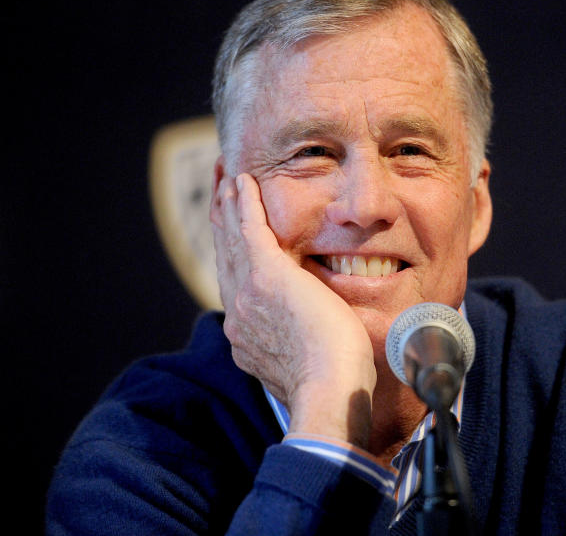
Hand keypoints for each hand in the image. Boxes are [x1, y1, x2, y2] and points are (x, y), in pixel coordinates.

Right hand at [211, 172, 376, 445]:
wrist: (329, 390)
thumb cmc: (337, 385)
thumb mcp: (309, 363)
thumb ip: (303, 347)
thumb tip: (315, 340)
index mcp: (249, 337)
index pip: (237, 288)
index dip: (233, 258)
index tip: (232, 239)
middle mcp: (239, 316)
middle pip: (227, 259)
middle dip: (223, 226)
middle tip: (221, 196)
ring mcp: (249, 295)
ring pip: (234, 240)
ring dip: (230, 207)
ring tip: (229, 182)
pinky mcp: (267, 277)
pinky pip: (251, 230)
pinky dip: (246, 205)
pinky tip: (244, 182)